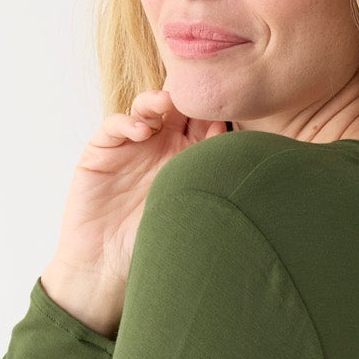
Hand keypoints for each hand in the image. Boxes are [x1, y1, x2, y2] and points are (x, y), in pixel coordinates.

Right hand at [42, 91, 230, 336]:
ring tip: (168, 103)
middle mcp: (162, 146)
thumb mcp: (194, 216)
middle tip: (198, 92)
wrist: (106, 266)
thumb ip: (216, 189)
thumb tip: (255, 169)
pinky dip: (128, 122)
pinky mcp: (102, 151)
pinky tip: (142, 131)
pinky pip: (115, 125)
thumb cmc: (154, 245)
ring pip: (148, 108)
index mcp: (190, 158)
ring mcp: (132, 146)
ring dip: (158, 101)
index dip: (217, 113)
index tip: (229, 110)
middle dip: (189, 97)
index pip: (207, 124)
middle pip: (179, 108)